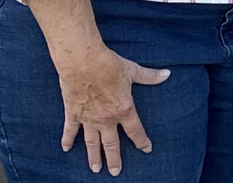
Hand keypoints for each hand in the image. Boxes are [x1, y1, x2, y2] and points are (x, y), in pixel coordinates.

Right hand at [56, 45, 169, 175]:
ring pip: (92, 143)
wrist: (83, 61)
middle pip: (112, 144)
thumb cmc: (109, 65)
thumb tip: (167, 74)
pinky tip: (65, 149)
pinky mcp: (73, 113)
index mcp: (124, 109)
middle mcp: (106, 118)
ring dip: (93, 157)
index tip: (146, 149)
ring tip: (95, 169)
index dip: (142, 141)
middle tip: (115, 172)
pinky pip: (70, 130)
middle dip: (114, 159)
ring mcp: (88, 118)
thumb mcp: (133, 70)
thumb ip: (150, 76)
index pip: (135, 130)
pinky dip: (67, 140)